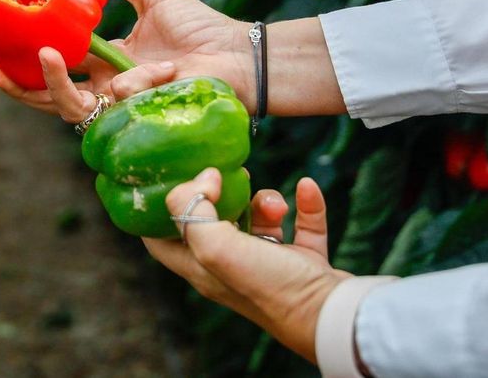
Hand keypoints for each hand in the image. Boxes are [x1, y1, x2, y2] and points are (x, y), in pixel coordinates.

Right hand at [0, 0, 251, 123]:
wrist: (238, 55)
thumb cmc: (202, 28)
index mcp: (108, 61)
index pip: (61, 65)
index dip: (29, 61)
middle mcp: (110, 86)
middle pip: (53, 95)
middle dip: (21, 89)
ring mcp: (123, 105)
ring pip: (71, 107)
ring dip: (54, 83)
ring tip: (46, 56)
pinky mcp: (139, 116)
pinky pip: (120, 102)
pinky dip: (137, 81)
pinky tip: (161, 69)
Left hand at [144, 169, 349, 363]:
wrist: (331, 314)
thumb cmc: (270, 287)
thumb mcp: (217, 247)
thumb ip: (195, 209)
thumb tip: (203, 177)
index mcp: (202, 270)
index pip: (163, 241)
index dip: (157, 213)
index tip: (167, 180)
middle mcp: (231, 269)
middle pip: (212, 225)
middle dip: (217, 196)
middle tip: (224, 174)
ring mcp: (270, 267)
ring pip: (259, 222)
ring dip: (266, 201)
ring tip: (274, 204)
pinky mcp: (304, 262)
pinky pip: (302, 224)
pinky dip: (305, 204)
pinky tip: (306, 188)